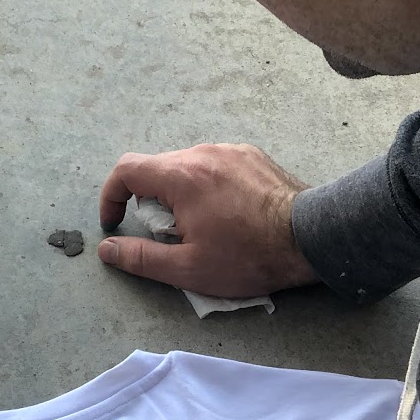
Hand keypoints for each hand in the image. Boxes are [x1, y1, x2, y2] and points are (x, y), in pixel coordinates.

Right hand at [97, 143, 318, 296]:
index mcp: (181, 176)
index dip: (111, 196)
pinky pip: (215, 166)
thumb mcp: (187, 269)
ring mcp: (230, 150)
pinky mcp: (252, 156)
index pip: (127, 170)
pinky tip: (226, 214)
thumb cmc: (248, 256)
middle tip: (167, 236)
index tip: (115, 223)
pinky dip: (206, 187)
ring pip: (187, 167)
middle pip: (158, 169)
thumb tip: (107, 249)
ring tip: (200, 228)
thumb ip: (140, 257)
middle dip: (150, 202)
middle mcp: (203, 152)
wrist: (312, 238)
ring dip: (179, 195)